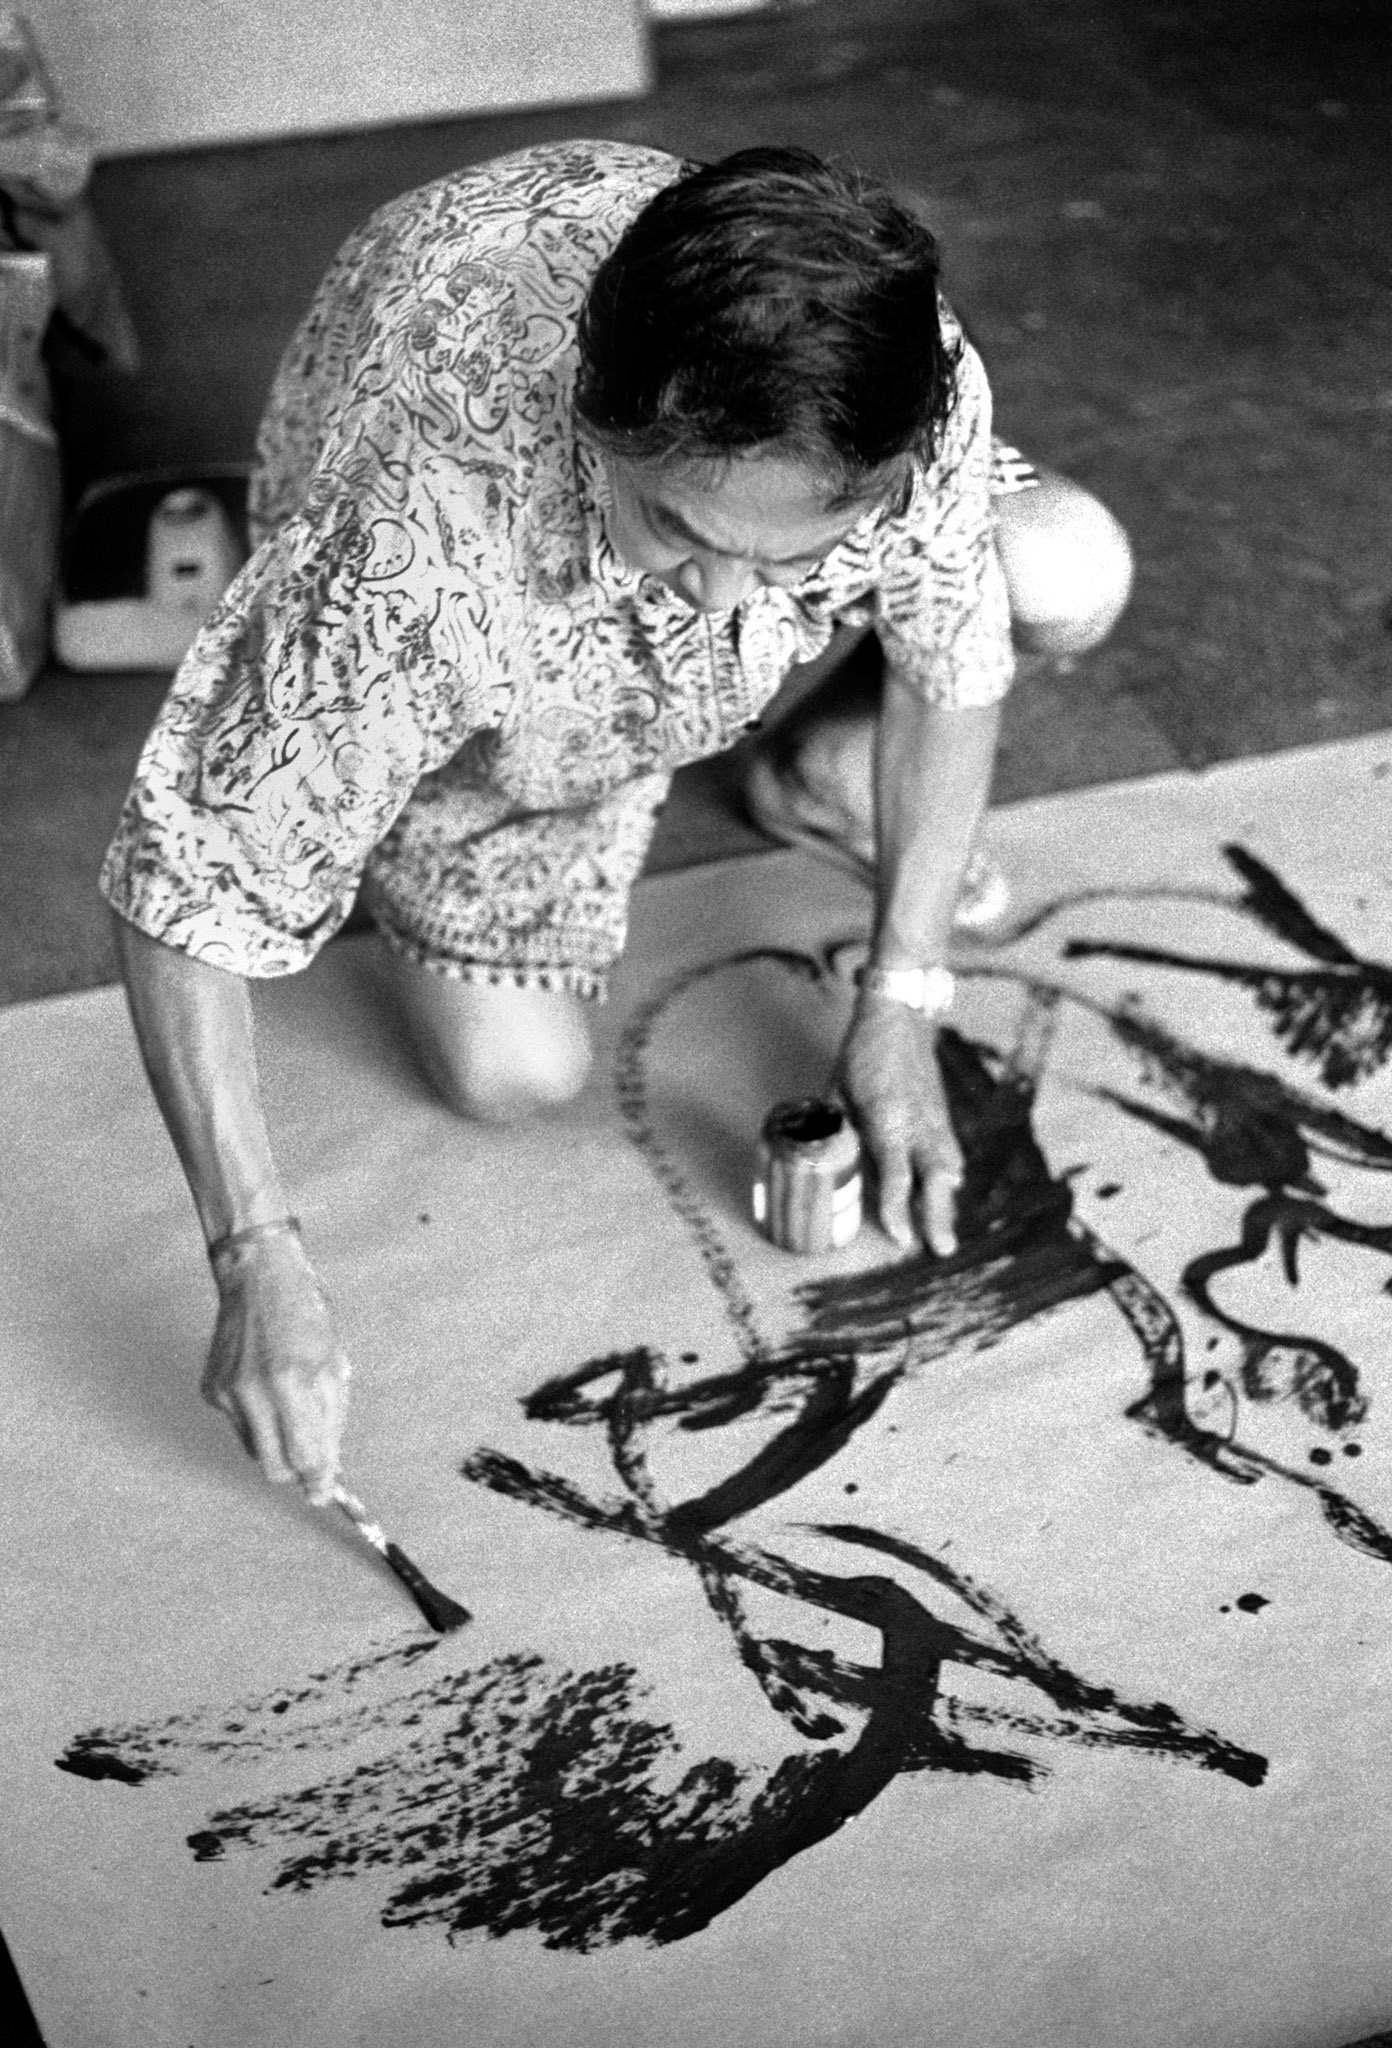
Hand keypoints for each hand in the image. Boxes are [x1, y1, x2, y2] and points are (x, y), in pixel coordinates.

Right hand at [202, 1225, 349, 1502]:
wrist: (259, 1276)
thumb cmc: (306, 1316)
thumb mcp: (334, 1365)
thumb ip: (330, 1422)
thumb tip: (326, 1469)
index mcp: (291, 1382)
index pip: (304, 1455)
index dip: (317, 1479)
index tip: (324, 1492)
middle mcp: (252, 1392)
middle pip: (273, 1467)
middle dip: (295, 1471)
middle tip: (312, 1462)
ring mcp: (225, 1392)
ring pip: (254, 1449)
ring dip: (276, 1440)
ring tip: (289, 1402)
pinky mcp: (209, 1389)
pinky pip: (238, 1424)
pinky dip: (256, 1417)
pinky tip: (264, 1385)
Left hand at [836, 994, 962, 1256]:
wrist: (899, 1017)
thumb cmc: (862, 1053)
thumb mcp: (836, 1089)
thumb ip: (835, 1126)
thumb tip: (822, 1158)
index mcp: (888, 1119)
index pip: (896, 1176)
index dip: (897, 1210)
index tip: (899, 1237)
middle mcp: (918, 1124)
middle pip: (934, 1180)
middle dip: (938, 1216)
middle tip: (941, 1250)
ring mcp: (935, 1118)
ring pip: (948, 1168)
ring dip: (947, 1201)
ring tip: (945, 1233)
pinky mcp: (942, 1113)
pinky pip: (950, 1150)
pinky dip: (950, 1173)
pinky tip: (950, 1189)